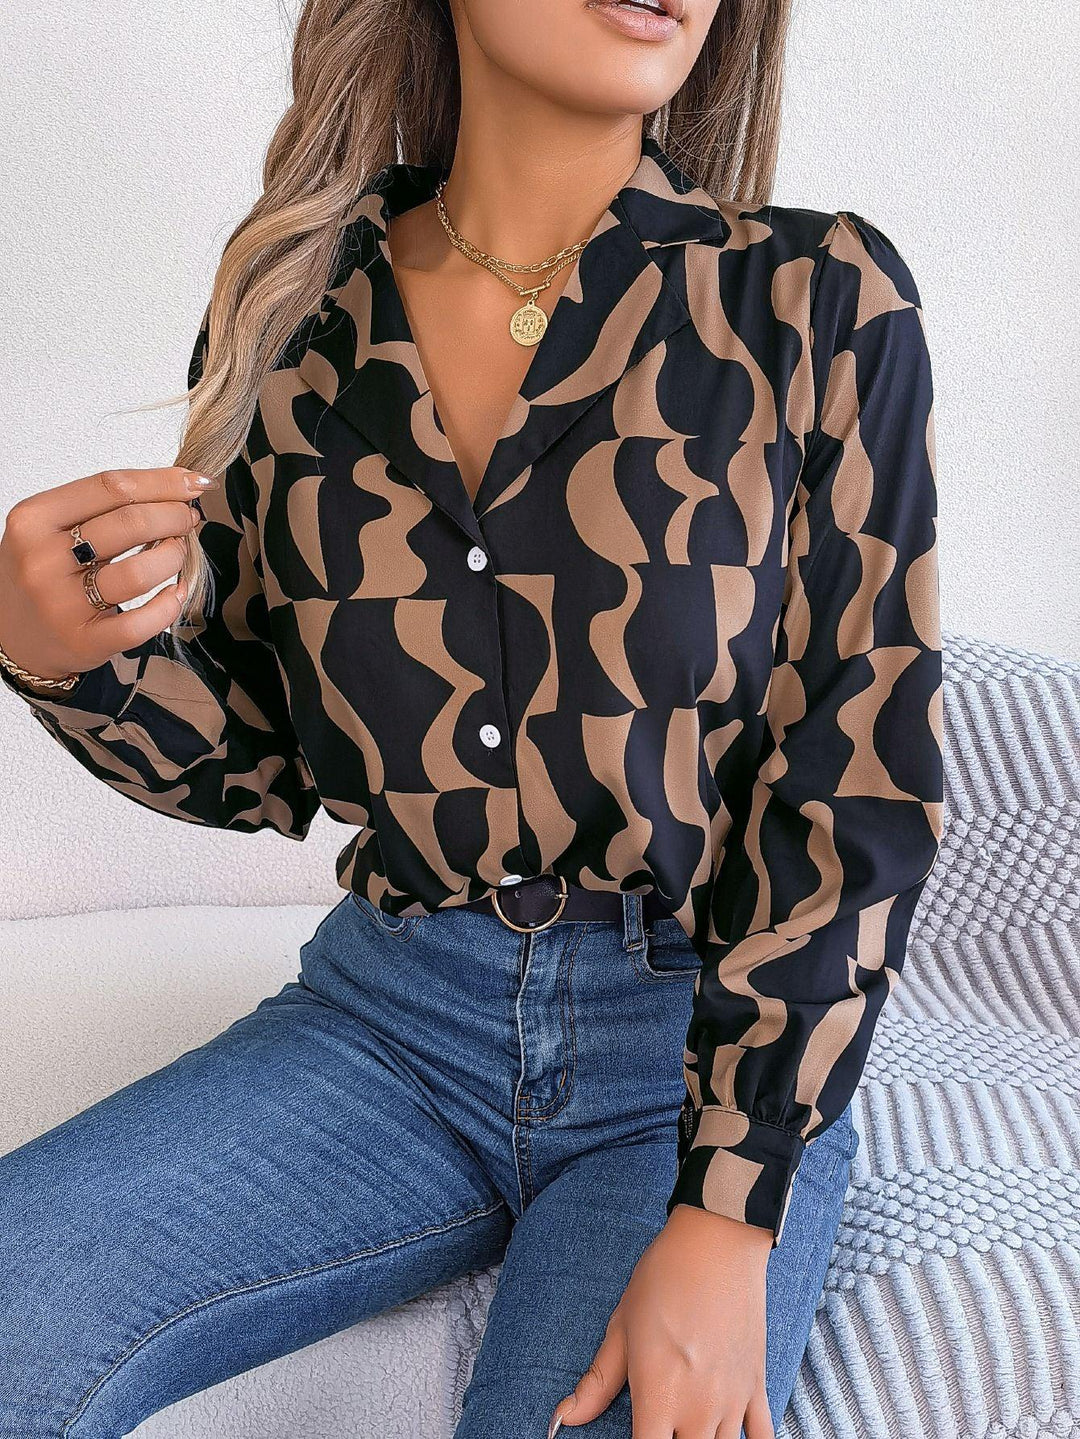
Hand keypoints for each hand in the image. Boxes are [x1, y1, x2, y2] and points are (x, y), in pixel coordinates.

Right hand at [0, 467, 215, 681]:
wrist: (13, 634)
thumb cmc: (42, 573)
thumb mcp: (52, 528)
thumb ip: (102, 506)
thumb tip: (176, 488)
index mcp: (35, 520)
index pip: (111, 487)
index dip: (163, 483)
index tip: (194, 482)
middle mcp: (43, 560)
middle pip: (130, 523)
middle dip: (174, 516)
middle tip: (187, 519)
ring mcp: (62, 605)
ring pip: (140, 572)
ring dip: (174, 557)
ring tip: (176, 553)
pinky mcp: (84, 642)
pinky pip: (141, 623)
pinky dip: (169, 605)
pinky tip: (175, 592)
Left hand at [549, 1205, 774, 1438]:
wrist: (717, 1243)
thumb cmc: (662, 1279)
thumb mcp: (622, 1327)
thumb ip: (597, 1381)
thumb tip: (563, 1417)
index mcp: (657, 1397)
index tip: (635, 1433)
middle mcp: (697, 1409)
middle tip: (663, 1425)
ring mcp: (731, 1400)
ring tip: (688, 1428)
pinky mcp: (756, 1385)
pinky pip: (763, 1437)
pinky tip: (730, 1435)